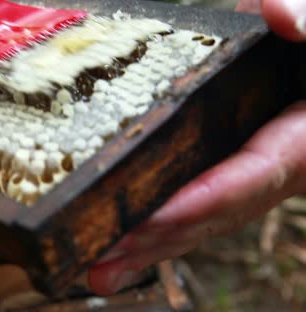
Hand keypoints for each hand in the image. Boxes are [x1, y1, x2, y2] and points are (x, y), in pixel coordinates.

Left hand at [88, 0, 305, 294]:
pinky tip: (111, 255)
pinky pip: (185, 210)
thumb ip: (305, 21)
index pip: (245, 179)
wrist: (299, 72)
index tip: (153, 218)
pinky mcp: (218, 175)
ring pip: (193, 223)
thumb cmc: (304, 52)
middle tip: (102, 261)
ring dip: (144, 249)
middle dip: (155, 239)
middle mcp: (268, 172)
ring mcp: (240, 180)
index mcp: (295, 143)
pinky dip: (149, 234)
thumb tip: (274, 13)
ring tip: (97, 272)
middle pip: (210, 215)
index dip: (200, 201)